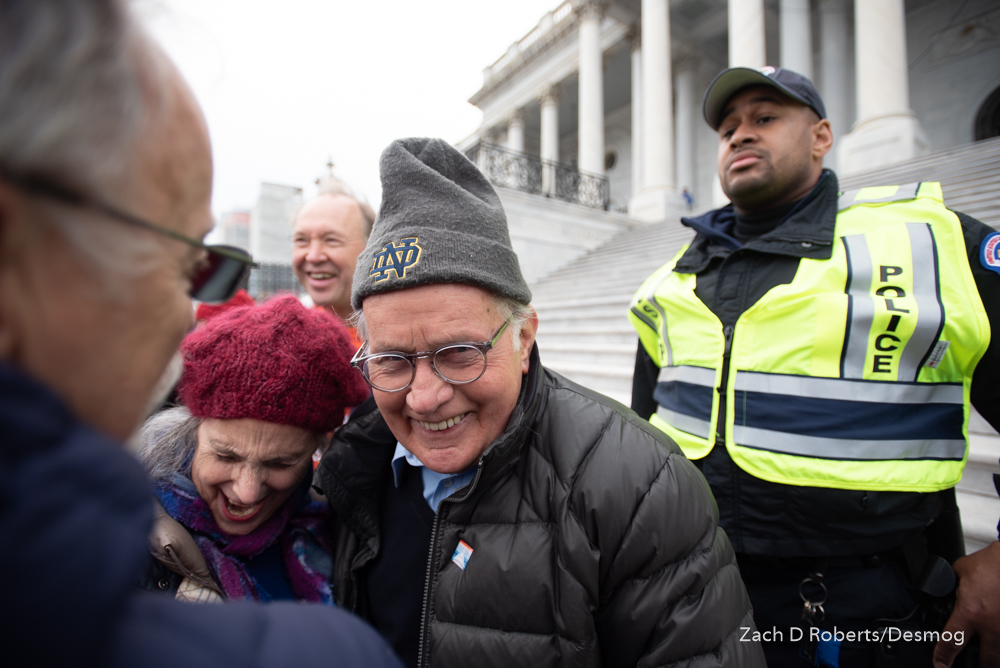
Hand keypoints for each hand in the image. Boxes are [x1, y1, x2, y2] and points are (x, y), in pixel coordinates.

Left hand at [934, 541, 999, 666]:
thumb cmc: (993, 562)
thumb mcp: (962, 570)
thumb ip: (954, 583)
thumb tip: (949, 588)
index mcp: (970, 613)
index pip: (951, 642)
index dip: (943, 658)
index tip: (940, 666)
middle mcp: (992, 626)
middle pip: (986, 661)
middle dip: (978, 663)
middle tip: (972, 660)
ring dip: (996, 658)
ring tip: (989, 654)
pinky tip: (999, 639)